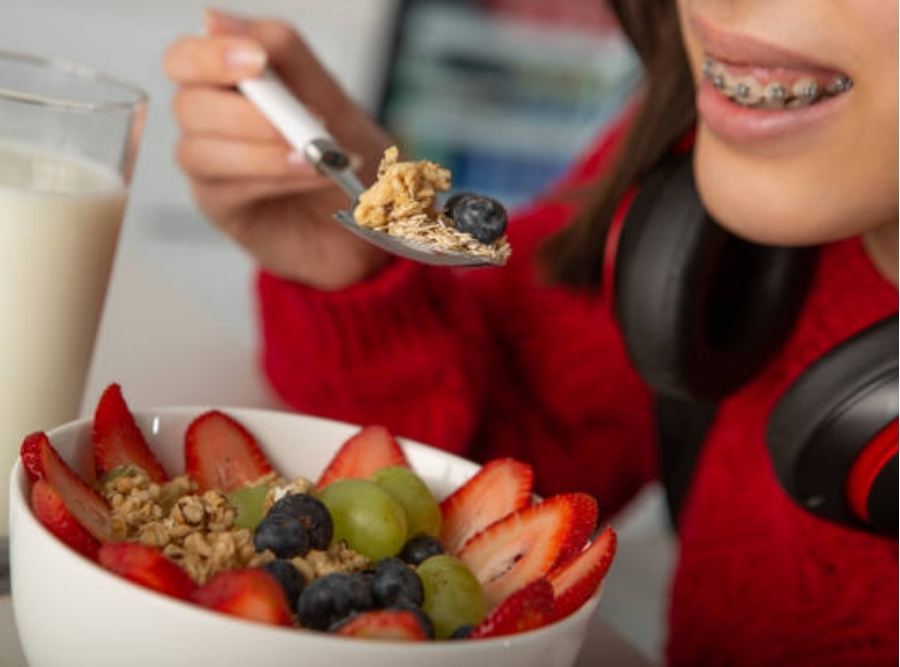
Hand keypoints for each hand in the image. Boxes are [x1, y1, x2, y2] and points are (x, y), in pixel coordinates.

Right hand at [164, 9, 391, 289]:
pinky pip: (227, 188)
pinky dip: (274, 176)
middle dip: (246, 113)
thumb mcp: (329, 96)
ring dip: (263, 150)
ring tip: (317, 156)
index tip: (255, 61)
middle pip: (188, 105)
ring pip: (200, 151)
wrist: (378, 217)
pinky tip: (313, 174)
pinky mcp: (223, 208)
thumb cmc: (348, 153)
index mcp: (230, 85)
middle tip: (302, 119)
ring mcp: (213, 169)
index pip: (187, 60)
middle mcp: (210, 124)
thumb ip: (282, 53)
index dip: (209, 56)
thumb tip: (214, 17)